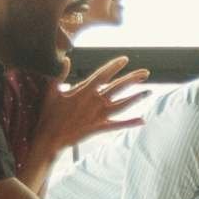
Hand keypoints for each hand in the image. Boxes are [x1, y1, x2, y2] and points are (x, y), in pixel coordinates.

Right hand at [34, 56, 151, 156]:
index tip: (125, 59)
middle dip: (132, 78)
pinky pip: (118, 125)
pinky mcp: (100, 128)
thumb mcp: (51, 92)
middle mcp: (95, 101)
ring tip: (148, 91)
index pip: (103, 75)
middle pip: (118, 87)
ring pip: (122, 105)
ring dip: (136, 98)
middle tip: (146, 72)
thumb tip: (65, 59)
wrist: (50, 139)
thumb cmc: (49, 115)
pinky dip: (130, 123)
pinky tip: (142, 120)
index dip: (115, 66)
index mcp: (84, 90)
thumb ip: (60, 75)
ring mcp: (99, 115)